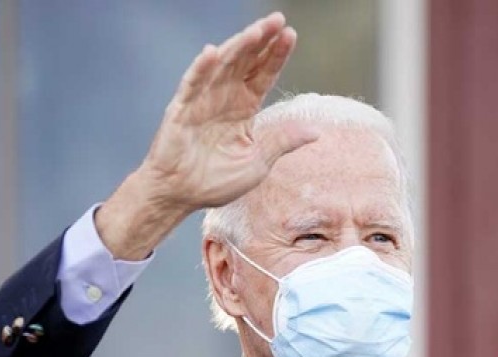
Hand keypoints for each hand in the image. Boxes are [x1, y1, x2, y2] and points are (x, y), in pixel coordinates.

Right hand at [97, 13, 318, 258]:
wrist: (181, 196)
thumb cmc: (216, 182)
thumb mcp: (258, 163)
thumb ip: (282, 142)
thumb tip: (316, 131)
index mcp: (244, 107)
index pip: (263, 75)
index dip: (276, 55)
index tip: (291, 34)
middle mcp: (224, 97)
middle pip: (245, 62)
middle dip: (261, 41)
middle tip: (278, 19)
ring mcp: (201, 101)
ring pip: (221, 66)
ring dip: (238, 47)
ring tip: (256, 30)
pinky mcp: (180, 110)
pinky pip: (191, 85)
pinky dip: (200, 69)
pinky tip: (212, 53)